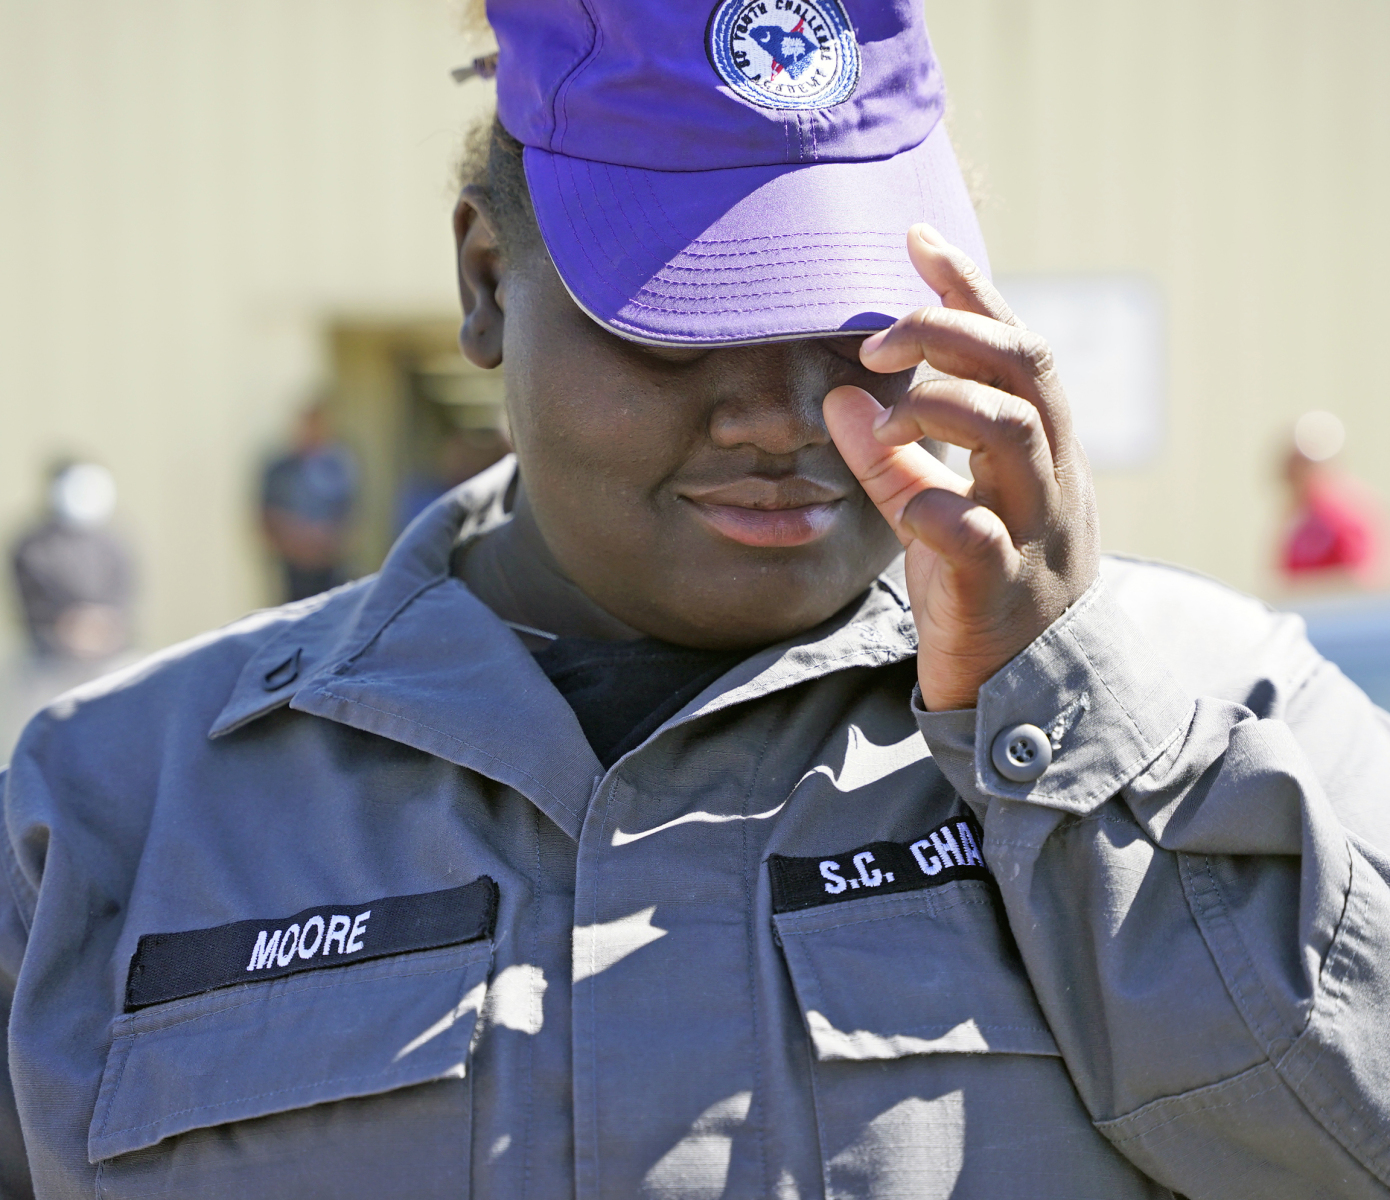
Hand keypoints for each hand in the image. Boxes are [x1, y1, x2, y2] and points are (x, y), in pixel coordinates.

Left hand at [824, 225, 1099, 710]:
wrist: (1033, 692)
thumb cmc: (986, 585)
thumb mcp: (937, 508)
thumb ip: (896, 455)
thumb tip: (841, 395)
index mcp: (1042, 447)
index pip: (1014, 344)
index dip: (968, 288)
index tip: (915, 238)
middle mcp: (1051, 475)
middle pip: (1026, 365)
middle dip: (950, 331)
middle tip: (877, 341)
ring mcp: (1035, 532)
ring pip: (1015, 432)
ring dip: (941, 405)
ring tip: (887, 421)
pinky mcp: (1002, 591)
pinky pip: (977, 535)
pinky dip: (934, 507)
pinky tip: (909, 507)